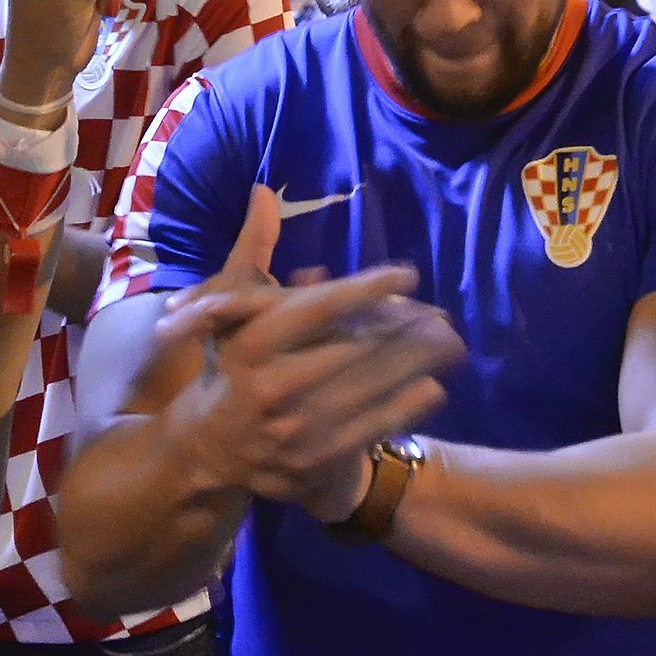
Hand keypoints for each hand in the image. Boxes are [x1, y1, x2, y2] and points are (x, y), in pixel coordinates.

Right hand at [158, 190, 463, 513]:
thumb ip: (253, 251)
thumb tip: (264, 192)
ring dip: (415, 364)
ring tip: (449, 342)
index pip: (319, 307)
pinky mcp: (311, 463)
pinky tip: (433, 387)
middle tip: (441, 313)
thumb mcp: (229, 309)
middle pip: (353, 348)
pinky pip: (369, 430)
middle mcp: (271, 386)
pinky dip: (405, 408)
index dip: (367, 288)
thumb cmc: (229, 366)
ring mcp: (292, 429)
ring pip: (368, 389)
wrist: (206, 452)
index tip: (406, 273)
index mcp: (252, 342)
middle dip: (404, 329)